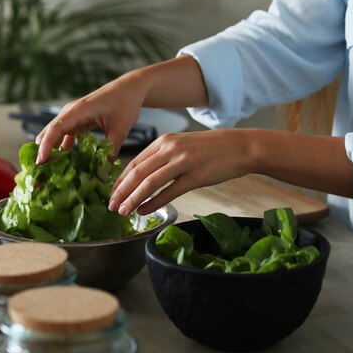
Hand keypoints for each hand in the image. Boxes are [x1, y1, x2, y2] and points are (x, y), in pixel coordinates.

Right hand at [35, 72, 145, 162]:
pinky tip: (64, 163)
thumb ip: (110, 151)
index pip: (56, 129)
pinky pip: (64, 136)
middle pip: (49, 132)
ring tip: (49, 171)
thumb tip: (103, 175)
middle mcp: (70, 112)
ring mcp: (72, 116)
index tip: (40, 163)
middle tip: (39, 173)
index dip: (46, 146)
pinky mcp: (77, 121)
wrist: (130, 89)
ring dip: (50, 151)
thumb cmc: (125, 103)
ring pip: (54, 134)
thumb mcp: (120, 129)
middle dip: (42, 151)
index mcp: (78, 110)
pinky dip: (62, 148)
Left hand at [109, 129, 254, 215]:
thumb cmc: (211, 149)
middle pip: (138, 173)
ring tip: (123, 211)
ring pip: (149, 183)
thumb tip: (141, 176)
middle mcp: (170, 149)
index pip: (134, 162)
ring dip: (133, 199)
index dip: (120, 180)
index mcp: (164, 141)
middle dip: (121, 191)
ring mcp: (182, 162)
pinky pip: (169, 192)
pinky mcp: (195, 176)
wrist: (240, 147)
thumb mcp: (181, 146)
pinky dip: (153, 203)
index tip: (112, 193)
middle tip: (111, 205)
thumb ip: (162, 157)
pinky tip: (143, 211)